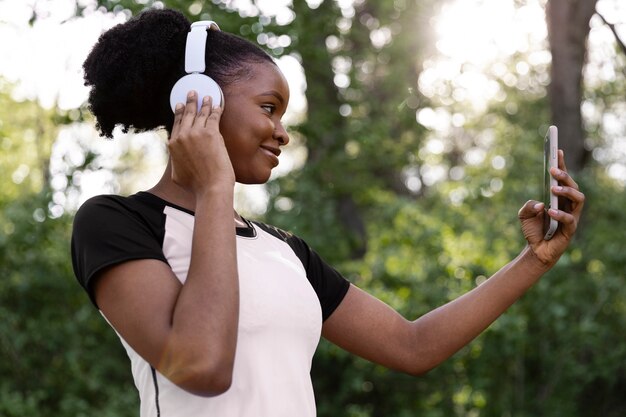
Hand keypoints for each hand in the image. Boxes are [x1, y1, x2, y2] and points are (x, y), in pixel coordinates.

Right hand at [168, 91, 234, 194]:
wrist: (211, 187)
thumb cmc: (196, 186)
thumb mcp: (177, 174)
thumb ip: (175, 161)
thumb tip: (176, 157)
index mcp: (173, 145)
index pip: (176, 124)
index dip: (180, 113)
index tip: (181, 105)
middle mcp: (182, 136)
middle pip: (187, 114)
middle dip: (190, 102)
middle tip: (192, 93)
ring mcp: (196, 133)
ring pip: (200, 113)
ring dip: (204, 103)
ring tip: (207, 96)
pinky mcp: (211, 133)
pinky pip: (213, 117)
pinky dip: (216, 110)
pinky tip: (218, 105)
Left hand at [517, 150, 584, 267]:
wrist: (535, 250)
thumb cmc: (533, 230)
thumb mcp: (523, 214)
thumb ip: (527, 206)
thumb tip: (540, 204)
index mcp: (558, 199)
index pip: (563, 179)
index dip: (562, 165)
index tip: (557, 150)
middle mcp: (568, 205)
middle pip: (574, 186)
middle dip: (565, 176)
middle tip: (553, 169)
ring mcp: (571, 217)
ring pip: (579, 199)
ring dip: (567, 191)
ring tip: (553, 188)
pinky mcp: (570, 230)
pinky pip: (570, 220)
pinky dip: (560, 214)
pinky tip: (549, 210)